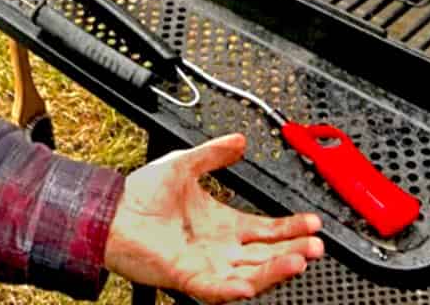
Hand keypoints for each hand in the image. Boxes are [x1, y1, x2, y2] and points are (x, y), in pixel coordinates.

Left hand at [103, 133, 323, 301]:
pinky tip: (250, 283)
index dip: (290, 227)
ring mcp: (207, 265)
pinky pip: (217, 289)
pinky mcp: (189, 277)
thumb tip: (238, 140)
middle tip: (317, 245)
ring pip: (250, 273)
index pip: (266, 229)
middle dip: (294, 250)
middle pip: (266, 254)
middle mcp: (220, 247)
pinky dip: (234, 288)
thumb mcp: (184, 164)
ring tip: (298, 260)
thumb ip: (213, 154)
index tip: (313, 223)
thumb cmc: (142, 193)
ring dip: (275, 269)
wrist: (113, 211)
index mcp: (222, 223)